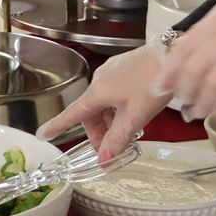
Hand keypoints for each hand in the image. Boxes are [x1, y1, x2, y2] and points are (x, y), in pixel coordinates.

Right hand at [37, 42, 170, 164]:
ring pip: (104, 104)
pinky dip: (118, 108)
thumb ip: (118, 139)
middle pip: (91, 112)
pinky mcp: (124, 68)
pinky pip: (113, 93)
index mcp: (97, 92)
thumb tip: (104, 161)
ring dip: (111, 121)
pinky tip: (133, 114)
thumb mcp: (135, 116)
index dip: (58, 126)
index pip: (72, 114)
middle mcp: (100, 80)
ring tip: (129, 132)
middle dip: (99, 132)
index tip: (43, 134)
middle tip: (114, 148)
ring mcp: (112, 72)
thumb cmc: (152, 84)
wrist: (172, 55)